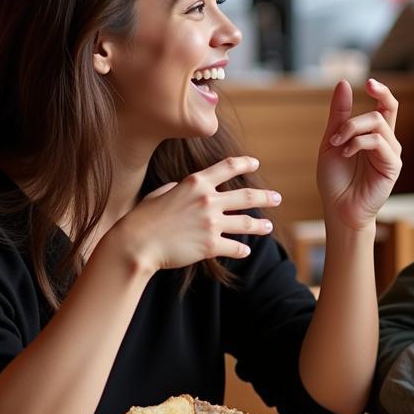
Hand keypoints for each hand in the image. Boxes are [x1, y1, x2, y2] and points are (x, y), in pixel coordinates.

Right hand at [109, 156, 281, 273]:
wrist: (136, 243)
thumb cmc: (144, 217)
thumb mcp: (162, 192)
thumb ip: (180, 188)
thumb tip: (188, 188)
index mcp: (196, 183)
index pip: (228, 167)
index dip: (245, 163)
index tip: (255, 164)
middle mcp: (208, 200)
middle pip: (246, 197)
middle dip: (265, 197)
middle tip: (277, 198)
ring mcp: (211, 223)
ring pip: (246, 223)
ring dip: (260, 226)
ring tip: (268, 227)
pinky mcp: (210, 246)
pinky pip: (235, 247)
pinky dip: (242, 249)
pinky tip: (246, 250)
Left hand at [317, 78, 401, 230]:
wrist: (338, 209)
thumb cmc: (335, 179)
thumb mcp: (332, 141)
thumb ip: (339, 115)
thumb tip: (344, 83)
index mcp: (373, 135)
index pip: (386, 106)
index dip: (382, 91)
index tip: (369, 81)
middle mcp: (386, 142)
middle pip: (387, 109)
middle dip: (367, 107)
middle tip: (345, 120)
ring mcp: (391, 154)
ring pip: (378, 123)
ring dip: (352, 129)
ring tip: (337, 145)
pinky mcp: (392, 166)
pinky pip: (379, 142)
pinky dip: (358, 142)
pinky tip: (345, 153)